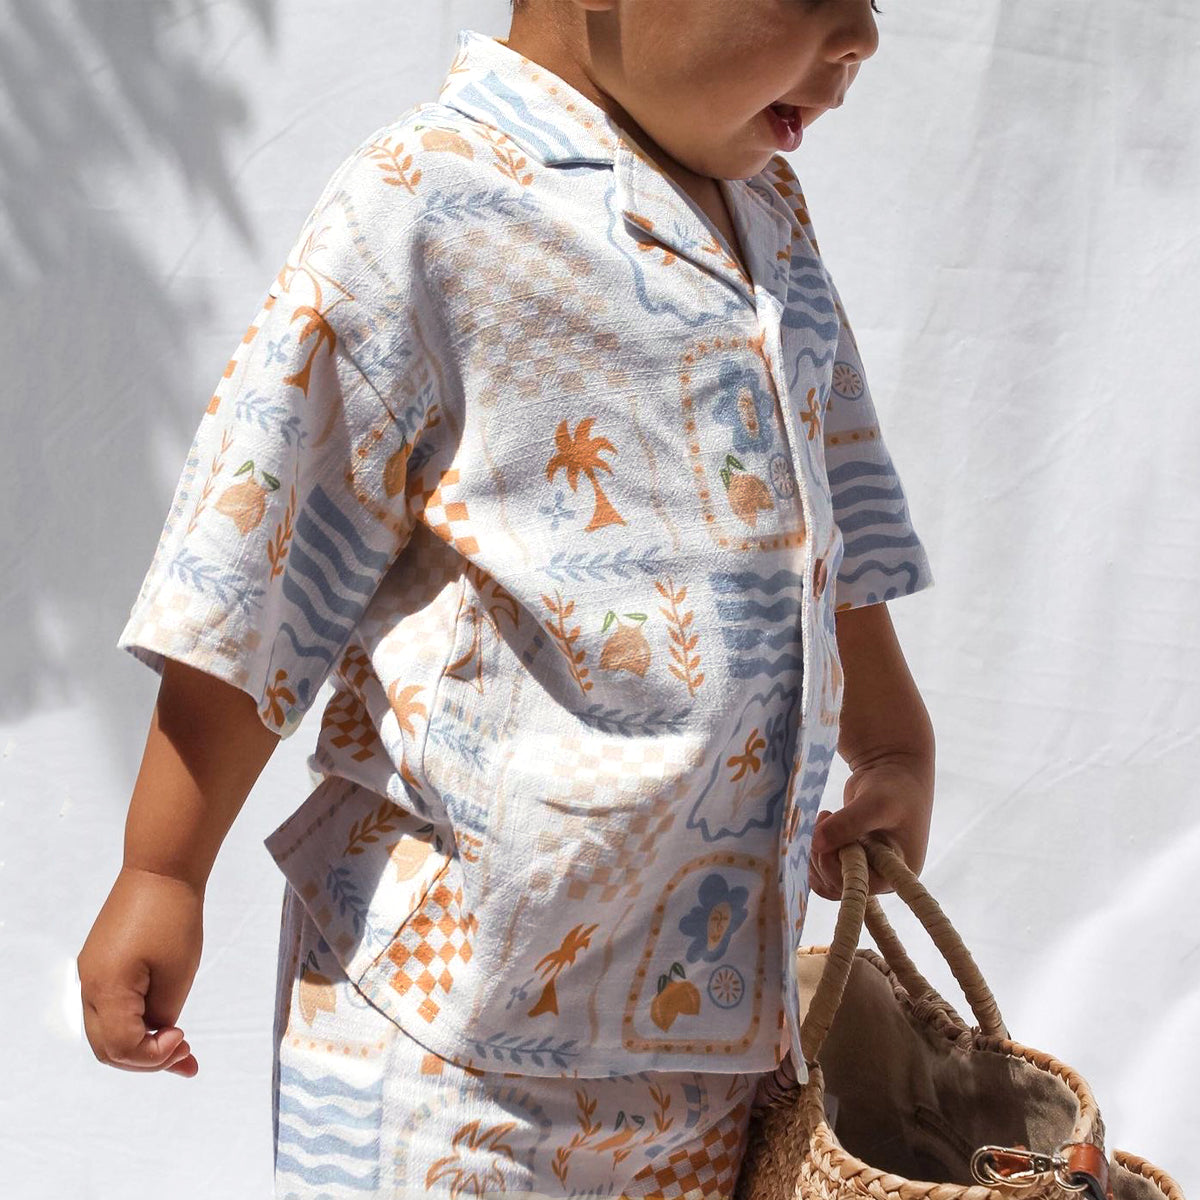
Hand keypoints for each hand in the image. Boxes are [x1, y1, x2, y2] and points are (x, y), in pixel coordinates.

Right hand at [77, 866, 203, 1076]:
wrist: (161, 871)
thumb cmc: (173, 918)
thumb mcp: (176, 974)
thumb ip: (163, 1014)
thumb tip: (157, 1035)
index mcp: (105, 990)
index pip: (123, 1048)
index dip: (155, 1055)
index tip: (185, 1038)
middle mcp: (87, 987)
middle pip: (108, 1048)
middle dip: (146, 1059)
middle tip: (186, 1056)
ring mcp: (90, 976)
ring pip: (106, 1032)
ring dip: (140, 1045)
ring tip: (181, 1048)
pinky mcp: (100, 965)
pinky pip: (110, 1008)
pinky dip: (135, 1022)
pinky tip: (164, 1027)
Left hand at [807, 753, 932, 899]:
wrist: (893, 769)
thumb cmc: (895, 787)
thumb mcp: (875, 803)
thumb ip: (848, 823)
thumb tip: (816, 843)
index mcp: (897, 871)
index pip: (860, 886)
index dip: (837, 868)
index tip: (830, 838)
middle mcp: (881, 875)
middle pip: (838, 884)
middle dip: (823, 855)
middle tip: (824, 818)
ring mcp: (864, 866)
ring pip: (827, 878)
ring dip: (816, 853)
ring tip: (824, 816)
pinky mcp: (849, 855)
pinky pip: (824, 867)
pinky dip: (815, 850)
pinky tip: (819, 826)